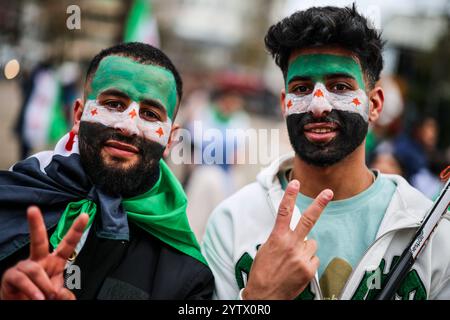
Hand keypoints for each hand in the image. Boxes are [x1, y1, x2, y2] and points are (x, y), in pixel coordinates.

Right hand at [0, 206, 88, 299]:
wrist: (22, 310)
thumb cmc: (42, 299)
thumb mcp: (58, 298)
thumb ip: (65, 296)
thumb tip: (62, 292)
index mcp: (55, 263)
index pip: (67, 244)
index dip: (76, 231)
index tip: (85, 216)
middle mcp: (39, 261)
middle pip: (39, 240)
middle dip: (35, 224)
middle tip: (32, 209)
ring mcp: (24, 268)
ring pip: (34, 269)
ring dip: (42, 285)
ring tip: (44, 297)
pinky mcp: (11, 277)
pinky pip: (21, 278)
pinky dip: (31, 289)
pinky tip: (36, 297)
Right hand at [243, 180, 332, 299]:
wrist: (265, 295)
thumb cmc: (262, 272)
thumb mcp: (266, 249)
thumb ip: (280, 238)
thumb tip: (290, 233)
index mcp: (277, 238)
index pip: (284, 211)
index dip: (290, 196)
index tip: (295, 183)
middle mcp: (291, 245)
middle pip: (308, 220)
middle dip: (319, 204)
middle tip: (328, 192)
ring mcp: (302, 257)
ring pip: (311, 243)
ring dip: (305, 248)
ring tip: (293, 260)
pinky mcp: (309, 269)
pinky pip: (313, 258)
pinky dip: (307, 261)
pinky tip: (297, 268)